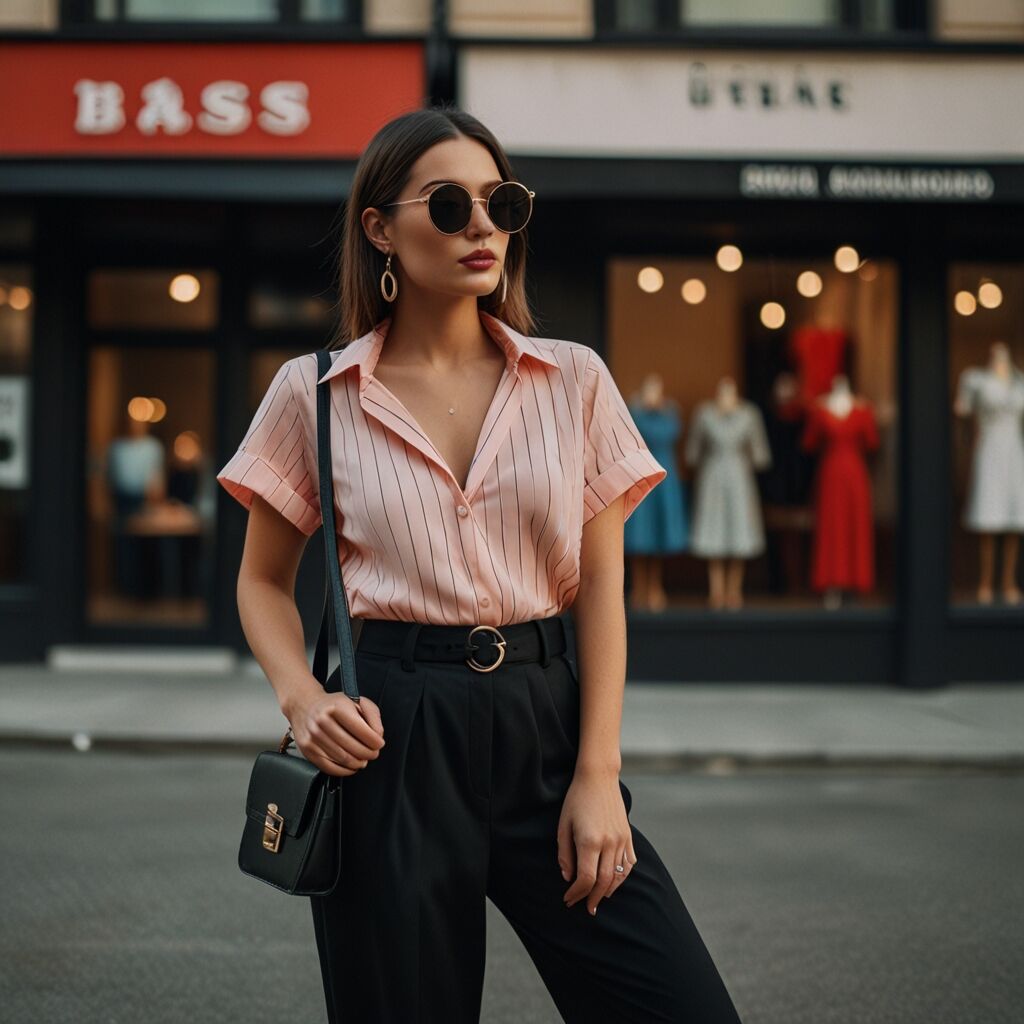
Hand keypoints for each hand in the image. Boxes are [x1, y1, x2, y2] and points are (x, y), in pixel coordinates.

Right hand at [289, 687, 384, 776]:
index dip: (375, 741)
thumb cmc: (333, 705)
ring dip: (358, 763)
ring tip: (363, 759)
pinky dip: (344, 771)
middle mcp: (323, 721)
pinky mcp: (308, 750)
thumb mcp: (357, 701)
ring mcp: (314, 737)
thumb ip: (373, 716)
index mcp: (337, 707)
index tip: (379, 744)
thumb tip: (378, 735)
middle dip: (369, 754)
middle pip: (353, 748)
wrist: (305, 706)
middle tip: (373, 753)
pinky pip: (330, 767)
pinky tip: (351, 766)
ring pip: (343, 759)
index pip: (363, 731)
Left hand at [557, 767, 636, 914]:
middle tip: (586, 908)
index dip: (576, 894)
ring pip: (619, 876)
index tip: (568, 899)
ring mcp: (621, 839)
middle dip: (593, 899)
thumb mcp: (563, 825)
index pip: (586, 879)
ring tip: (598, 899)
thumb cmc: (576, 799)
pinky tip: (613, 882)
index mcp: (589, 841)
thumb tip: (568, 878)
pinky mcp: (628, 835)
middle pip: (604, 882)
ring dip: (608, 891)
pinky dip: (622, 878)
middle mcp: (609, 843)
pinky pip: (629, 864)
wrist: (599, 777)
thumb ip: (565, 854)